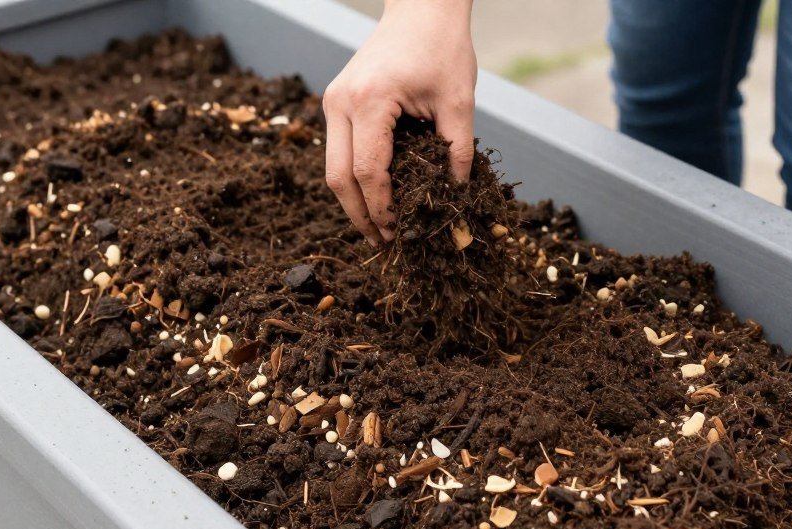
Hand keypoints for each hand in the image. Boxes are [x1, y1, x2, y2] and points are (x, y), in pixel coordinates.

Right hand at [323, 0, 476, 244]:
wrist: (420, 9)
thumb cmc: (441, 48)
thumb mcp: (459, 101)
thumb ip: (458, 152)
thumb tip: (458, 198)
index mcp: (369, 101)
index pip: (368, 172)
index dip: (383, 208)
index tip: (399, 231)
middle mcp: (340, 103)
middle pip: (338, 178)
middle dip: (360, 216)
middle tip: (383, 242)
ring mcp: (333, 103)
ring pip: (333, 169)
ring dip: (353, 202)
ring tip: (378, 227)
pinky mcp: (336, 103)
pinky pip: (338, 153)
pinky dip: (354, 180)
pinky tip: (375, 198)